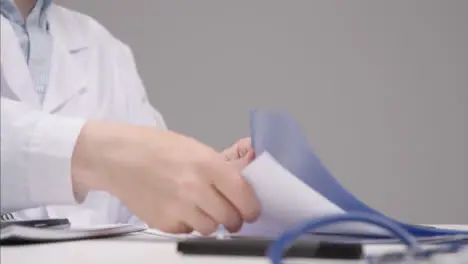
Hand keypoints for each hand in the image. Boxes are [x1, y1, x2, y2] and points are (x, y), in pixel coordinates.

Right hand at [72, 121, 260, 234]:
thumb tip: (250, 166)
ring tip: (201, 208)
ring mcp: (178, 209)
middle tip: (230, 212)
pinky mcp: (164, 223)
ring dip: (211, 221)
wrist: (117, 157)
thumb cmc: (156, 147)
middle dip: (234, 218)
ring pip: (211, 229)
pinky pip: (188, 231)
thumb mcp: (195, 147)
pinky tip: (180, 208)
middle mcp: (195, 189)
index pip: (244, 196)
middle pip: (231, 218)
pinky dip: (189, 224)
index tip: (251, 210)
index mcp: (208, 165)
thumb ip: (223, 164)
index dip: (252, 207)